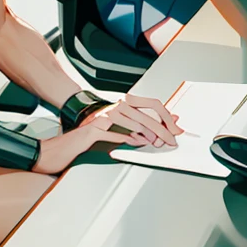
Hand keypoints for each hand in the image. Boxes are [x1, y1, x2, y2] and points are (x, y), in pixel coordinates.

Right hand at [32, 99, 175, 173]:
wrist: (70, 141)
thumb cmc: (97, 133)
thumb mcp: (121, 126)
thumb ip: (142, 123)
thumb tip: (168, 121)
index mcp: (124, 103)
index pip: (152, 104)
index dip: (166, 115)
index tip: (176, 127)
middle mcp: (115, 106)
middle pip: (145, 116)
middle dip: (162, 129)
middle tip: (171, 140)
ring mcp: (104, 116)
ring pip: (132, 124)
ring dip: (147, 135)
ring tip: (155, 143)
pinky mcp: (95, 129)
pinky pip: (115, 134)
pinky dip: (128, 139)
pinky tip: (137, 143)